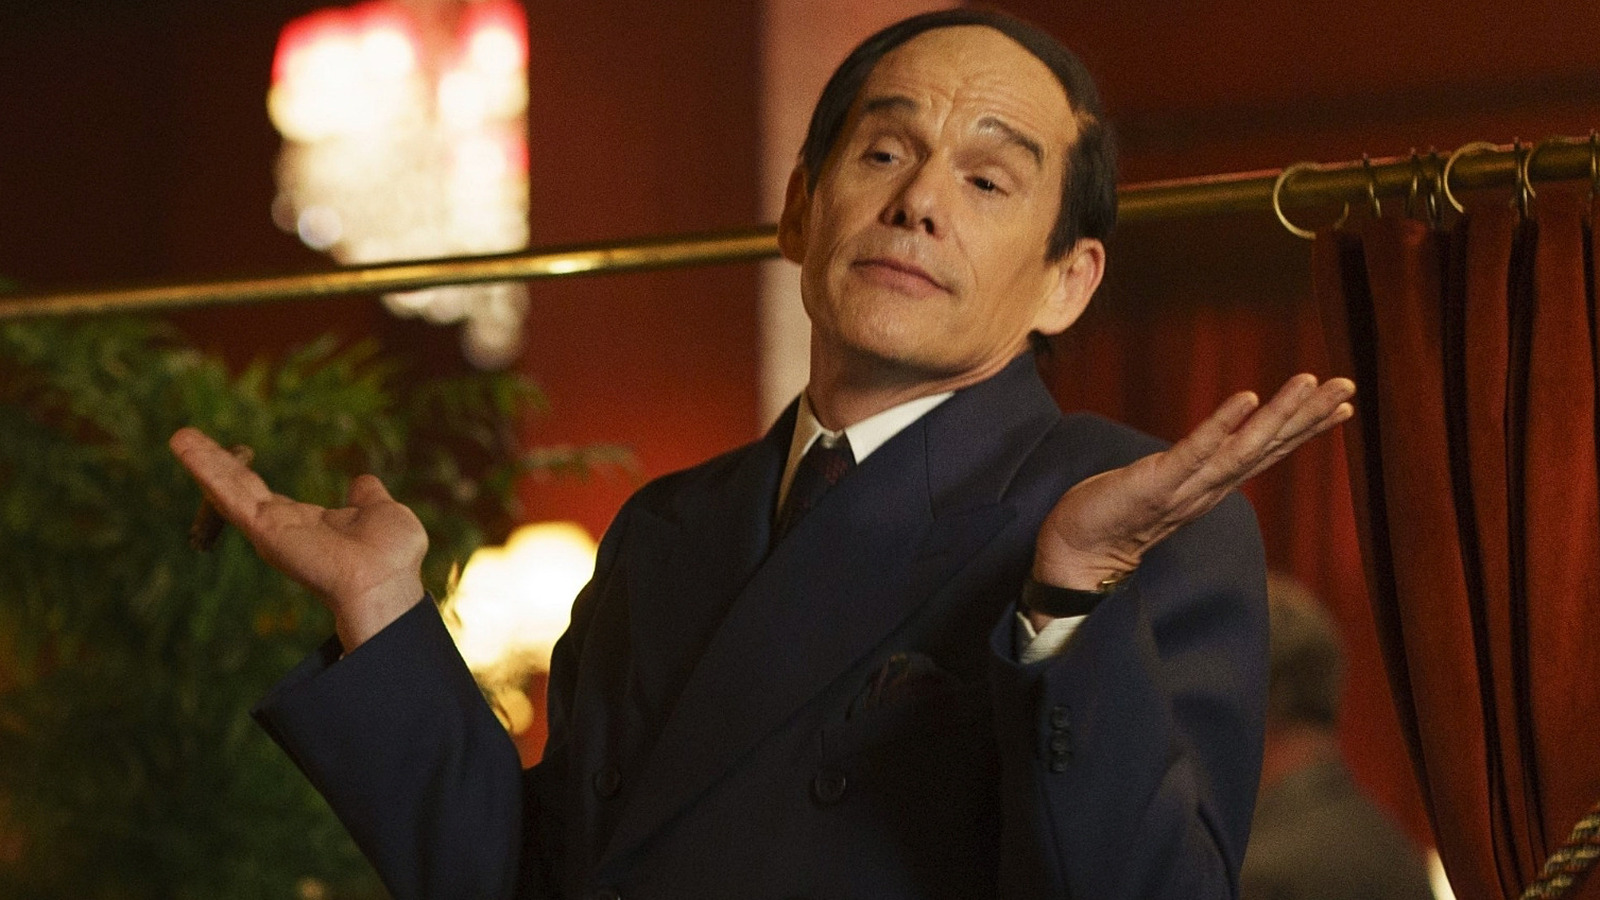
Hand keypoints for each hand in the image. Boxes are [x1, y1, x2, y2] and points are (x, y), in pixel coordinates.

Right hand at [169, 427, 427, 652]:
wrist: (386, 580)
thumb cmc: (391, 557)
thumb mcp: (383, 513)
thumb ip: (369, 498)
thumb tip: (364, 481)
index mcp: (307, 523)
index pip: (267, 495)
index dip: (246, 474)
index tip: (234, 453)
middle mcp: (283, 527)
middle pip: (240, 488)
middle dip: (214, 464)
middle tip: (186, 440)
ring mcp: (270, 528)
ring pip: (229, 488)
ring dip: (204, 461)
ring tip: (179, 436)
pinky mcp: (263, 528)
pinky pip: (229, 494)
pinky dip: (208, 469)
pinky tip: (186, 446)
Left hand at [1031, 374, 1354, 607]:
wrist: (1078, 555)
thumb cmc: (1116, 514)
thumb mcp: (1165, 485)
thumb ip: (1192, 468)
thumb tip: (1212, 444)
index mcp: (1213, 484)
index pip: (1268, 450)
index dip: (1307, 427)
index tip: (1344, 403)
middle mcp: (1209, 487)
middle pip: (1268, 447)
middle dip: (1309, 416)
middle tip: (1349, 384)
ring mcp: (1186, 487)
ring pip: (1243, 448)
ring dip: (1280, 415)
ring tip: (1309, 382)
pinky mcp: (1156, 483)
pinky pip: (1194, 451)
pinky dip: (1222, 425)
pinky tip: (1248, 397)